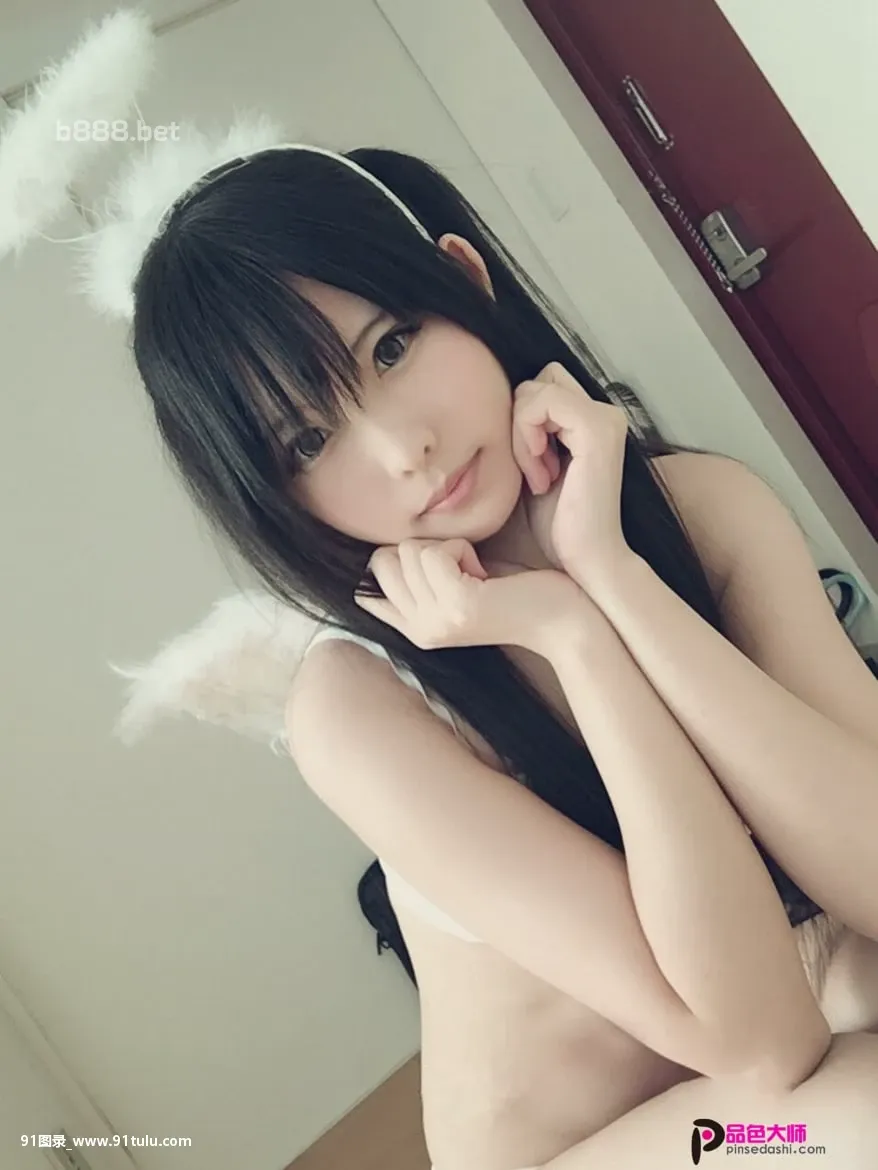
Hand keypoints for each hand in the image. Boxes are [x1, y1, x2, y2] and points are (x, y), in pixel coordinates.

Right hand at [354, 538, 593, 656]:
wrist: (562, 621)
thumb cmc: (515, 595)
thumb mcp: (456, 590)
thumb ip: (418, 581)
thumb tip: (377, 557)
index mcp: (414, 630)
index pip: (366, 590)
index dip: (395, 562)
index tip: (439, 568)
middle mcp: (418, 631)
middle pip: (384, 559)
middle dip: (425, 549)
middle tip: (464, 570)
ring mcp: (435, 621)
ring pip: (409, 550)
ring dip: (448, 548)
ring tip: (478, 574)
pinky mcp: (457, 604)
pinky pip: (435, 551)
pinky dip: (462, 548)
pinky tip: (485, 572)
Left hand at [512, 362, 631, 590]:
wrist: (585, 563)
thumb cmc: (556, 530)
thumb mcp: (528, 475)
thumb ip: (520, 441)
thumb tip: (477, 415)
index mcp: (591, 423)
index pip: (541, 389)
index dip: (522, 422)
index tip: (529, 470)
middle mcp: (603, 414)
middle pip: (538, 381)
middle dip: (521, 421)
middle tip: (531, 470)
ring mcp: (604, 418)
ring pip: (536, 389)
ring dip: (521, 434)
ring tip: (537, 477)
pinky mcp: (597, 428)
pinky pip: (540, 403)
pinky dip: (526, 437)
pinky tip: (540, 476)